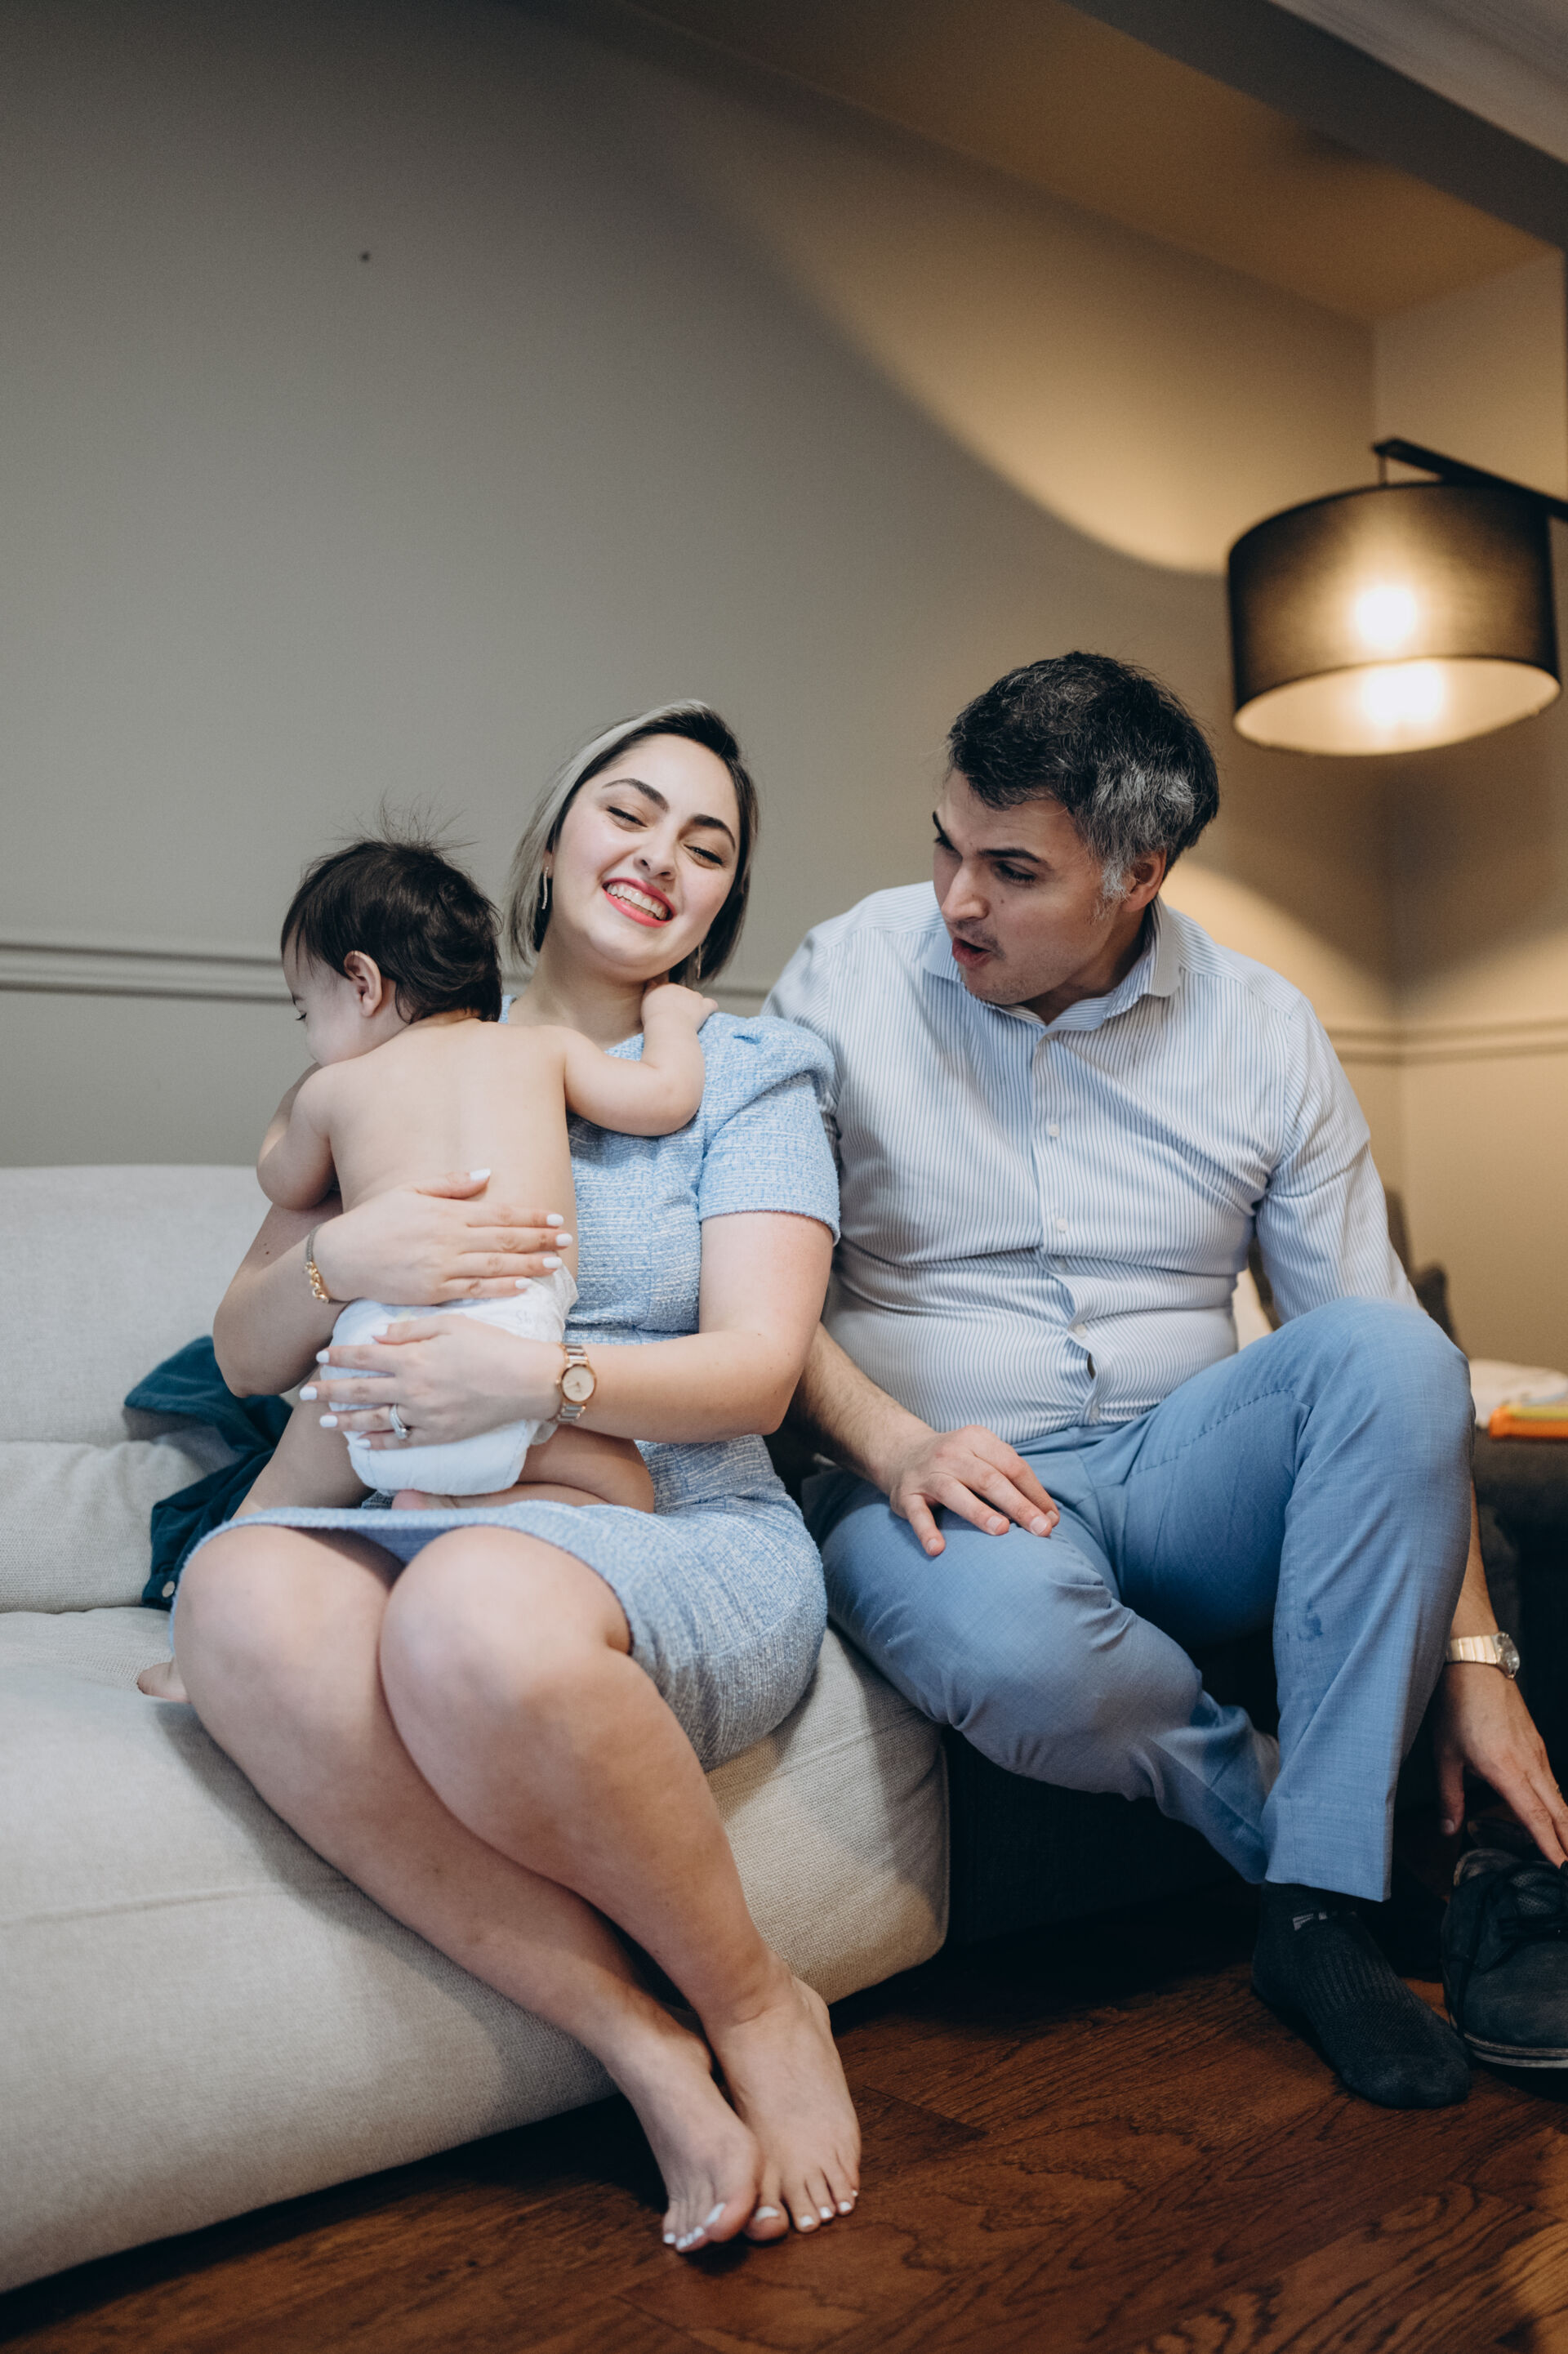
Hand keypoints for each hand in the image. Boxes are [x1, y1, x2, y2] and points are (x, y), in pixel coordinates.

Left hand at [306, 1318, 564, 1450]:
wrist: (525, 1380)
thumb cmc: (492, 1345)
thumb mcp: (452, 1323)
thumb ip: (410, 1330)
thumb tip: (377, 1336)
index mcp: (413, 1358)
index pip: (364, 1357)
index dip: (339, 1357)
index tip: (321, 1357)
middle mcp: (412, 1389)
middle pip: (359, 1391)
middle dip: (328, 1391)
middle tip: (304, 1394)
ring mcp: (424, 1416)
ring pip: (374, 1421)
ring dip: (345, 1421)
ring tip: (324, 1421)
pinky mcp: (439, 1435)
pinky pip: (401, 1441)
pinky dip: (379, 1443)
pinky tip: (362, 1442)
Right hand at [312, 1172, 570, 1305]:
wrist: (342, 1257)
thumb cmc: (374, 1221)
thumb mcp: (409, 1191)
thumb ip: (450, 1184)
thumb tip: (487, 1173)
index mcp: (446, 1213)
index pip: (499, 1213)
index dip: (530, 1217)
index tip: (554, 1217)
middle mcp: (449, 1239)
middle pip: (505, 1240)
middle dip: (539, 1239)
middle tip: (567, 1238)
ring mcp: (442, 1267)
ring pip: (496, 1266)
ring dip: (529, 1264)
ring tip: (556, 1262)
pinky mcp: (433, 1292)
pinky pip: (475, 1291)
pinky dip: (502, 1288)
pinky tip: (524, 1286)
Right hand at [642, 981, 718, 1026]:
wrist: (668, 1026)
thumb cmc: (655, 1019)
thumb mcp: (646, 1001)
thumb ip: (649, 990)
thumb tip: (651, 982)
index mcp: (664, 986)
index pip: (667, 989)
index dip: (667, 999)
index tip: (665, 1008)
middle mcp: (679, 988)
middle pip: (682, 993)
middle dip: (680, 1002)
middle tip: (675, 1017)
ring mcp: (692, 997)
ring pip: (695, 998)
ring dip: (693, 1005)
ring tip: (688, 1018)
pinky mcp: (703, 1007)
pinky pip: (711, 1004)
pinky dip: (711, 1007)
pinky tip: (709, 1011)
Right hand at [882, 1423, 1059, 1557]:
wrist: (901, 1453)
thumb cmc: (956, 1462)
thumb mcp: (982, 1456)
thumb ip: (1011, 1479)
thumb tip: (1050, 1515)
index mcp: (976, 1439)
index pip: (1012, 1466)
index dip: (1035, 1493)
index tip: (1052, 1519)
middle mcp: (952, 1453)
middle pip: (989, 1479)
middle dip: (1019, 1505)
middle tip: (1042, 1530)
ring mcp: (928, 1474)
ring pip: (955, 1492)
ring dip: (979, 1512)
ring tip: (1001, 1530)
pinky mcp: (906, 1495)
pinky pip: (917, 1514)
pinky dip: (927, 1531)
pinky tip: (938, 1549)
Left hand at [1434, 1665, 1567, 1864]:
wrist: (1475, 1664)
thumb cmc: (1458, 1706)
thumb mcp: (1445, 1755)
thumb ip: (1449, 1796)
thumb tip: (1448, 1830)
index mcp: (1507, 1771)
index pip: (1535, 1818)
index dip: (1550, 1847)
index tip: (1562, 1869)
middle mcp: (1529, 1764)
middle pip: (1557, 1811)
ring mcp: (1536, 1751)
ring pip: (1558, 1796)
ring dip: (1567, 1824)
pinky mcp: (1535, 1742)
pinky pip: (1552, 1779)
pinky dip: (1559, 1803)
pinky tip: (1556, 1812)